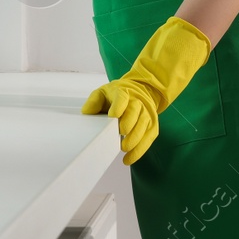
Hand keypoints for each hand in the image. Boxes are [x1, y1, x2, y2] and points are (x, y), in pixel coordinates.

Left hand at [81, 15, 211, 163]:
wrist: (152, 80)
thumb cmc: (124, 89)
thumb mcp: (107, 90)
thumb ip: (96, 101)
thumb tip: (84, 114)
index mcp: (127, 88)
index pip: (123, 96)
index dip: (118, 106)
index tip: (112, 118)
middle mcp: (139, 99)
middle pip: (135, 114)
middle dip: (126, 126)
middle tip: (118, 136)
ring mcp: (149, 109)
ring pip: (143, 127)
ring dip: (133, 140)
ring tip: (123, 150)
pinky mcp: (153, 119)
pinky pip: (149, 136)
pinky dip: (140, 148)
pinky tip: (130, 158)